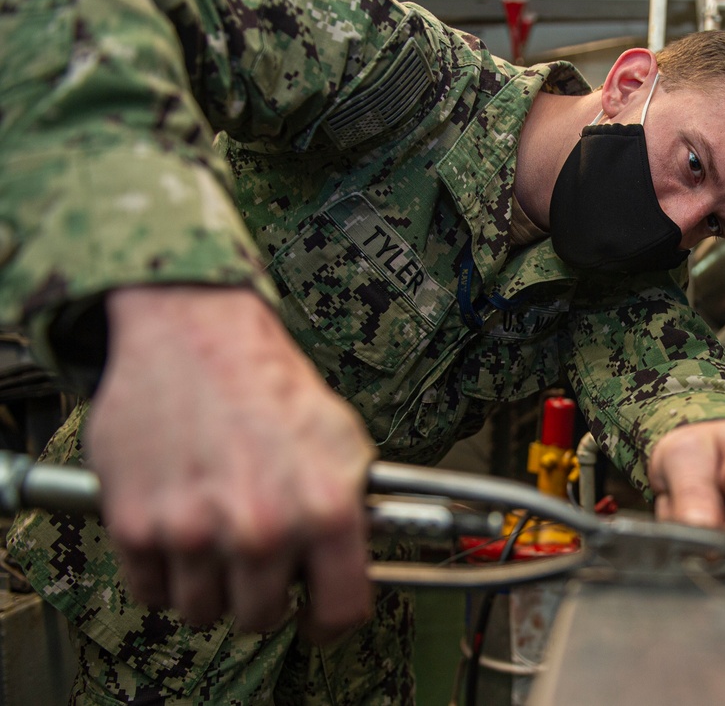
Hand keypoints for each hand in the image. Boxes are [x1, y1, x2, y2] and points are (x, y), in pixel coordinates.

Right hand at [86, 285, 372, 640]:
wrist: (196, 334)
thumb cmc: (270, 383)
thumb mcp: (343, 441)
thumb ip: (351, 512)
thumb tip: (358, 562)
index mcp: (324, 510)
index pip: (340, 611)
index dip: (329, 619)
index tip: (317, 616)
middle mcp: (262, 529)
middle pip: (261, 619)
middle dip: (263, 595)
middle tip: (258, 560)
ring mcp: (194, 531)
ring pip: (203, 613)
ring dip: (210, 586)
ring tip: (217, 538)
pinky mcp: (136, 525)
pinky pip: (150, 592)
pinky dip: (163, 572)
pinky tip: (179, 532)